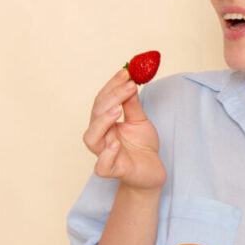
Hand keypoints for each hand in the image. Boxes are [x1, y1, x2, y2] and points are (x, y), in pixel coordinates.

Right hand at [83, 69, 165, 190]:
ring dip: (102, 122)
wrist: (152, 171)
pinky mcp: (113, 170)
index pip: (102, 101)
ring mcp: (105, 154)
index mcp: (105, 123)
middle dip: (111, 98)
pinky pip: (101, 166)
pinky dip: (106, 155)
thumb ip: (132, 104)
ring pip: (91, 138)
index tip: (125, 72)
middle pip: (96, 115)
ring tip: (117, 110)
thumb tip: (129, 81)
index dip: (112, 86)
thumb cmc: (142, 146)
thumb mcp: (140, 120)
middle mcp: (102, 137)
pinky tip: (115, 144)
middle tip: (128, 86)